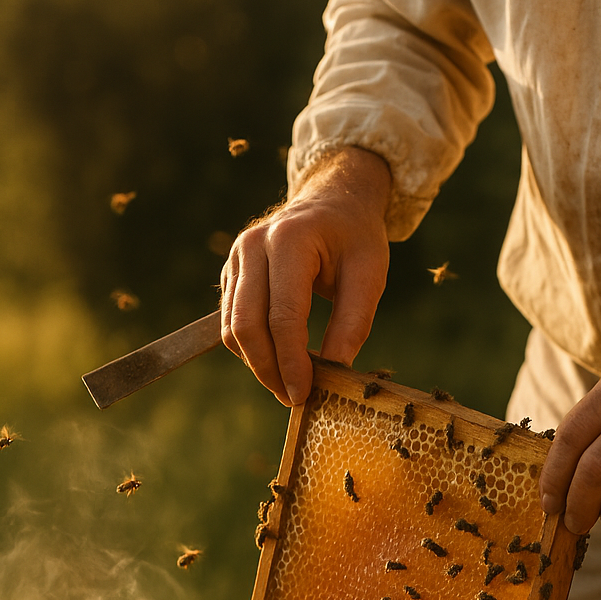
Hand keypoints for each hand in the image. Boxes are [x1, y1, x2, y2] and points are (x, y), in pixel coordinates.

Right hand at [220, 146, 391, 406]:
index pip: (282, 316)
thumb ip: (353, 322)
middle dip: (268, 370)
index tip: (304, 394)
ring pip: (232, 328)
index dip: (290, 362)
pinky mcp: (231, 274)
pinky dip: (252, 349)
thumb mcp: (369, 274)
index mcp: (289, 241)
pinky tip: (280, 361)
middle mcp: (252, 246)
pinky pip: (231, 321)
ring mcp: (236, 259)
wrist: (332, 201)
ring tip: (289, 384)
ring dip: (258, 364)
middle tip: (294, 398)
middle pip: (246, 325)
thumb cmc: (355, 237)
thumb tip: (334, 372)